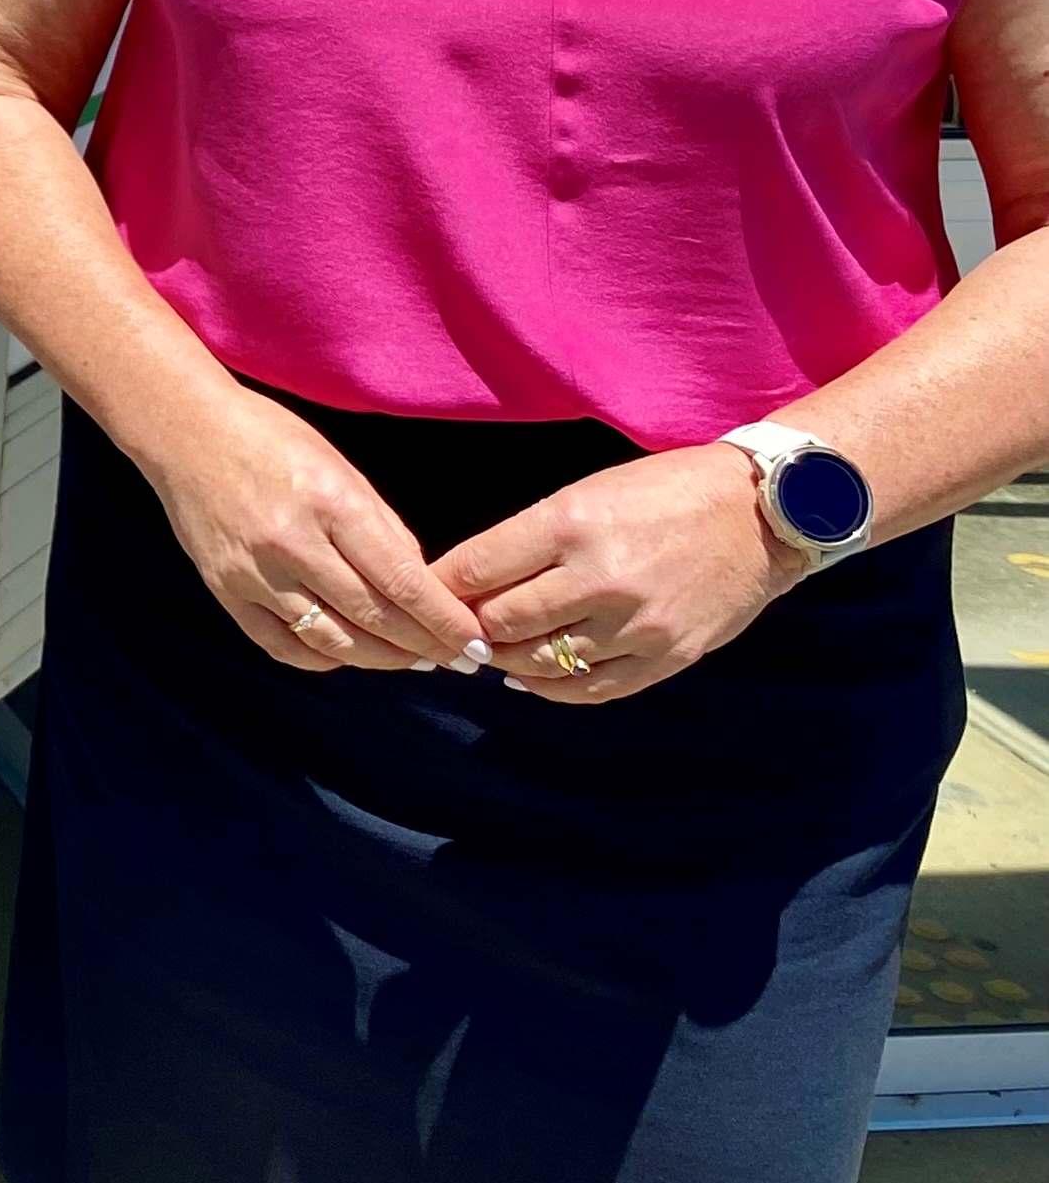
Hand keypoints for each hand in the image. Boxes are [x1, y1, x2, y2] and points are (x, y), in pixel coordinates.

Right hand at [130, 385, 494, 672]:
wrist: (183, 431)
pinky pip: (282, 646)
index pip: (401, 581)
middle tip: (459, 661)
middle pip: (373, 618)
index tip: (476, 644)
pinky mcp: (225, 591)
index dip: (444, 621)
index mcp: (329, 503)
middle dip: (426, 646)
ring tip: (411, 659)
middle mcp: (290, 543)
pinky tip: (349, 652)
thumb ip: (381, 528)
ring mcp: (253, 573)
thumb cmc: (269, 438)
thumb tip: (418, 584)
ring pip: (332, 641)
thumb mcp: (339, 467)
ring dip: (381, 659)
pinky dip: (324, 658)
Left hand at [428, 445, 801, 703]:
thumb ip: (528, 539)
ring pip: (542, 662)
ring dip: (505, 660)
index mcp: (572, 524)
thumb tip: (467, 582)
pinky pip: (593, 690)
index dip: (439, 586)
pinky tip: (530, 677)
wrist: (761, 516)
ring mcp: (638, 624)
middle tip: (451, 628)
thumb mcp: (585, 494)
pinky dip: (551, 688)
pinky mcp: (668, 657)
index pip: (477, 569)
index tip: (421, 594)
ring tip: (489, 650)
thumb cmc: (663, 493)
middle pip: (503, 622)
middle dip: (469, 627)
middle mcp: (601, 578)